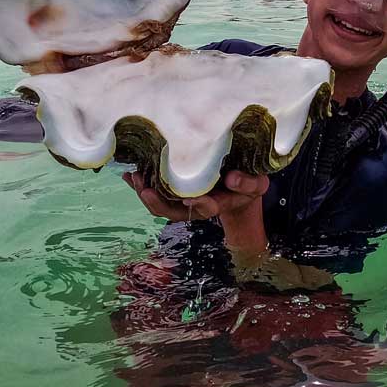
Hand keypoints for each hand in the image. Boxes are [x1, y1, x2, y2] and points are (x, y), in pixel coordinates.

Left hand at [123, 169, 268, 221]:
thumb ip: (248, 183)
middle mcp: (197, 205)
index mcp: (218, 203)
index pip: (208, 207)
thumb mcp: (257, 182)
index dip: (198, 204)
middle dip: (159, 202)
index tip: (190, 198)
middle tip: (146, 189)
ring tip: (135, 178)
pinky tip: (128, 175)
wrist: (239, 181)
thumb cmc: (248, 181)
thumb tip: (232, 179)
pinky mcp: (174, 190)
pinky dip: (141, 184)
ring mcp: (183, 199)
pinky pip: (155, 191)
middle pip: (175, 210)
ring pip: (161, 204)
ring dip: (146, 193)